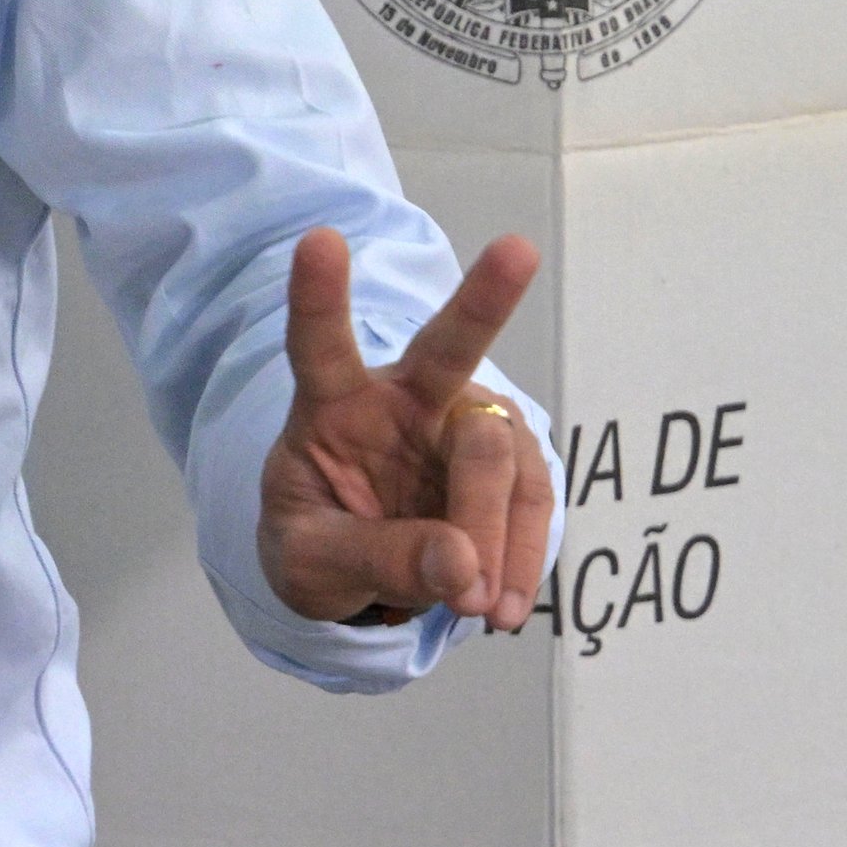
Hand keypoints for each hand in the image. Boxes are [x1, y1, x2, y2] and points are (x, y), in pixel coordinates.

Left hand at [257, 225, 549, 630]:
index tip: (319, 240)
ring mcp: (460, 427)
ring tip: (476, 606)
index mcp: (331, 407)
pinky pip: (533, 499)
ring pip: (496, 451)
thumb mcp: (313, 566)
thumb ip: (375, 559)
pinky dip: (522, 555)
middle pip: (446, 350)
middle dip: (483, 298)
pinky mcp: (508, 466)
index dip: (318, 296)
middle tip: (519, 249)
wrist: (355, 578)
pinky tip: (502, 606)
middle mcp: (402, 399)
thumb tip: (462, 566)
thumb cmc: (316, 546)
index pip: (318, 345)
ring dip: (494, 529)